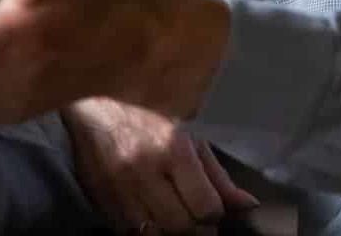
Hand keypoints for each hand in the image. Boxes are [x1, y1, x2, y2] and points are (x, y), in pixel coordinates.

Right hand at [63, 97, 258, 232]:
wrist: (90, 116)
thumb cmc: (145, 124)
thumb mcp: (187, 138)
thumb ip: (218, 175)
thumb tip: (250, 205)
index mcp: (174, 150)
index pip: (206, 205)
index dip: (214, 214)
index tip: (212, 209)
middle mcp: (147, 171)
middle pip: (183, 226)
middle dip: (196, 229)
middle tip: (196, 219)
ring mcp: (122, 191)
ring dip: (171, 233)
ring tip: (175, 220)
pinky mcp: (104, 206)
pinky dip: (146, 234)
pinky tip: (151, 219)